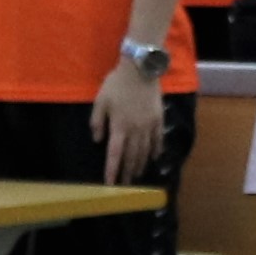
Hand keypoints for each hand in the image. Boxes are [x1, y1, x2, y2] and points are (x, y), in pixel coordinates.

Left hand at [90, 63, 166, 181]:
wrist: (140, 69)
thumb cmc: (117, 83)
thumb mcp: (100, 100)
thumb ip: (97, 121)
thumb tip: (98, 140)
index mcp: (119, 126)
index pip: (114, 154)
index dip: (112, 171)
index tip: (110, 185)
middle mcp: (135, 130)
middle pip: (131, 157)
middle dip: (127, 172)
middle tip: (126, 185)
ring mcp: (148, 126)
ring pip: (144, 151)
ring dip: (140, 165)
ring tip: (138, 175)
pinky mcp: (158, 120)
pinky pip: (158, 140)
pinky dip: (156, 151)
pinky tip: (154, 158)